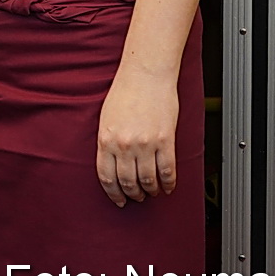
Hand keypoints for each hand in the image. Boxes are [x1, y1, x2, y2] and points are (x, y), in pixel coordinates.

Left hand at [95, 64, 178, 206]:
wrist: (146, 74)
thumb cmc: (125, 91)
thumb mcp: (106, 118)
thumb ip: (108, 142)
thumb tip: (113, 164)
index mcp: (106, 139)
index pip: (106, 176)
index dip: (113, 193)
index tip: (118, 200)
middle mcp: (124, 145)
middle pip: (127, 182)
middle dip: (132, 194)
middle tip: (136, 198)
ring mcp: (145, 144)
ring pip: (148, 180)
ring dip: (150, 191)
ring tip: (152, 192)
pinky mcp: (165, 141)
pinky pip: (167, 170)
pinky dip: (168, 183)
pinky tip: (168, 186)